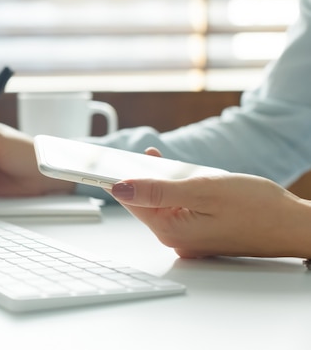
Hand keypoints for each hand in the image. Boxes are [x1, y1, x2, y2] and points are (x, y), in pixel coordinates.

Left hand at [109, 149, 310, 258]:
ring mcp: (189, 239)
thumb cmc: (258, 207)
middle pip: (146, 201)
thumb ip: (158, 190)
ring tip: (171, 164)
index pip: (132, 201)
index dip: (119, 178)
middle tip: (146, 155)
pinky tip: (188, 177)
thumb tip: (120, 188)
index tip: (103, 162)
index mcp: (172, 231)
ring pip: (164, 202)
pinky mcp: (201, 234)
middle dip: (145, 177)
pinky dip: (180, 190)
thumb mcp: (203, 189)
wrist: (296, 225)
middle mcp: (177, 239)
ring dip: (165, 181)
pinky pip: (179, 208)